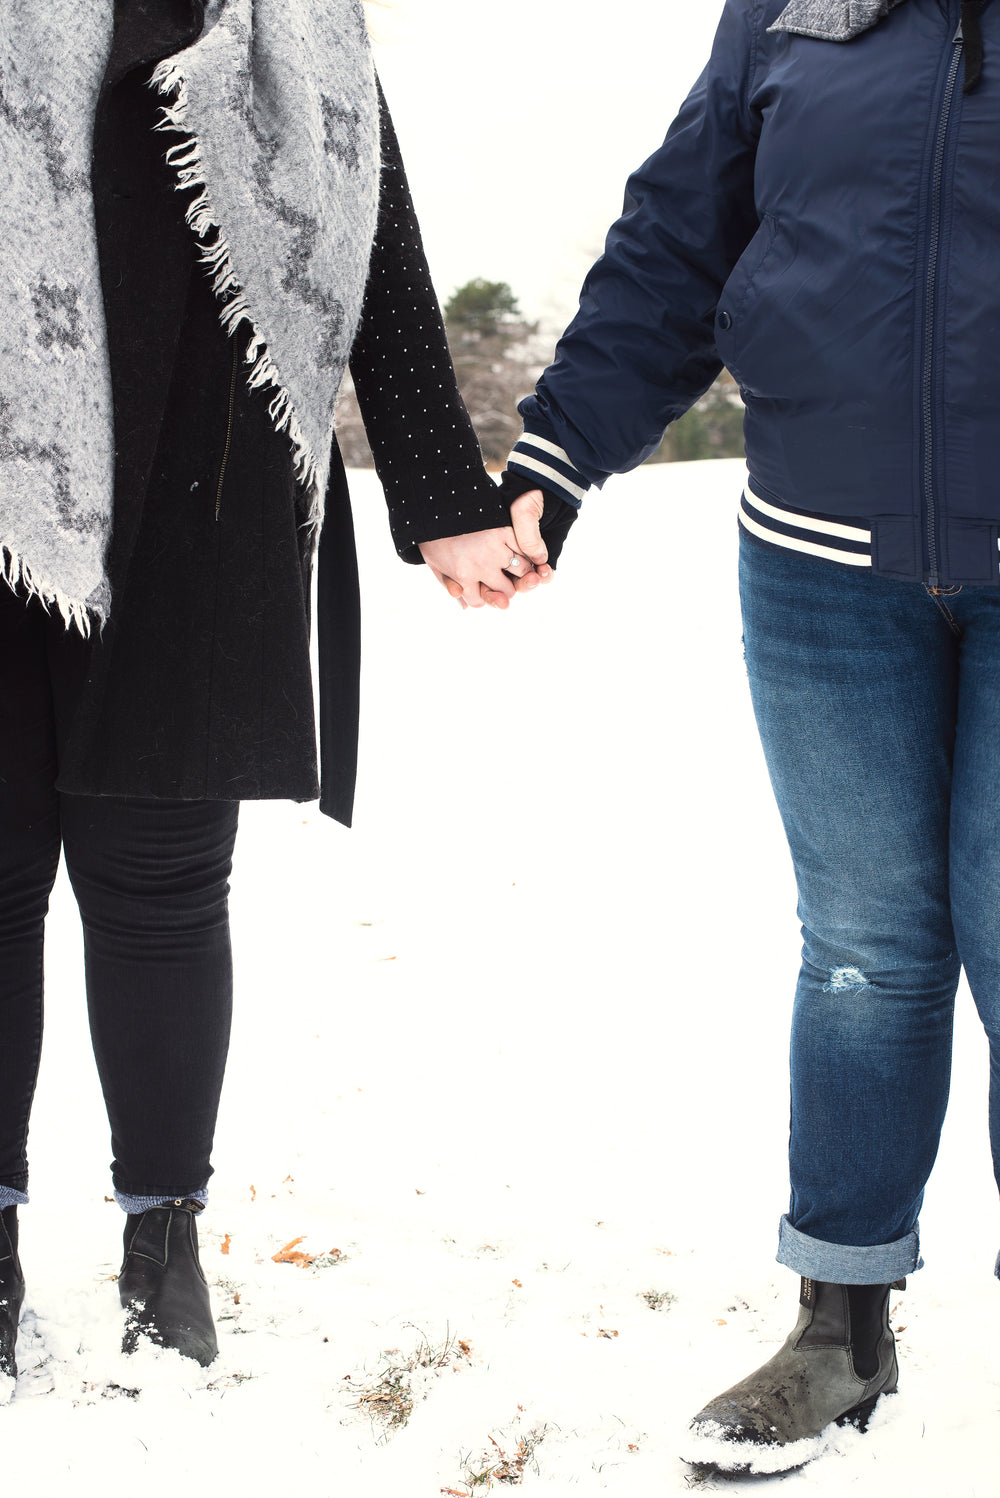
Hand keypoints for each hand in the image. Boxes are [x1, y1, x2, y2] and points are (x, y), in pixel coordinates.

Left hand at [418, 490, 551, 609]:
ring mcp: (495, 548)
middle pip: (506, 591)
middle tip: (506, 581)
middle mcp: (482, 566)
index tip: (484, 590)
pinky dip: (527, 550)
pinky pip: (524, 548)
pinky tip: (522, 550)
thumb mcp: (434, 562)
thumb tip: (463, 605)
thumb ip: (449, 584)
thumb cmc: (432, 533)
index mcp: (463, 577)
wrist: (435, 500)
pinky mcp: (504, 530)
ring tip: (518, 566)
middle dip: (506, 588)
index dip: (483, 597)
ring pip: (522, 571)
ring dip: (522, 570)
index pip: (480, 601)